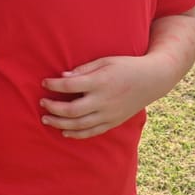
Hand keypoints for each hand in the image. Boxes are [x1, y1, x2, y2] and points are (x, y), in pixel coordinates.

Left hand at [39, 55, 165, 139]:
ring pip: (79, 125)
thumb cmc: (126, 66)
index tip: (43, 82)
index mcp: (100, 82)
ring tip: (46, 119)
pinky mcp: (113, 122)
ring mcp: (109, 114)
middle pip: (71, 110)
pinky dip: (77, 134)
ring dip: (59, 123)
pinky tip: (64, 131)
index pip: (70, 86)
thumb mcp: (105, 61)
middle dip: (53, 108)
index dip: (53, 85)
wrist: (153, 80)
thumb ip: (84, 69)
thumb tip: (63, 76)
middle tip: (41, 103)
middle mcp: (103, 101)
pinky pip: (92, 132)